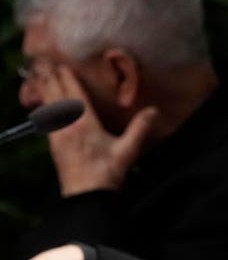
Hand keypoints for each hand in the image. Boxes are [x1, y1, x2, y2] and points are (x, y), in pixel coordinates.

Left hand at [40, 65, 156, 196]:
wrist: (86, 196)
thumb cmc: (107, 172)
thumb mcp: (128, 149)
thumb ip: (140, 128)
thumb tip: (154, 110)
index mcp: (84, 122)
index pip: (72, 93)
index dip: (66, 77)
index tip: (62, 64)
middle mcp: (66, 124)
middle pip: (54, 95)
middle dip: (50, 79)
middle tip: (47, 65)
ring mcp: (57, 134)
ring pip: (47, 105)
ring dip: (45, 90)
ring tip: (43, 78)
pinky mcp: (53, 144)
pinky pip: (46, 119)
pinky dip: (45, 106)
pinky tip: (47, 106)